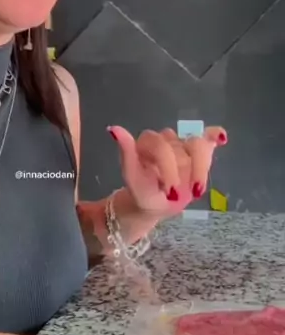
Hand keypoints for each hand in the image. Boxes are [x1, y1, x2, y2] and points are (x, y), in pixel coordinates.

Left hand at [108, 125, 227, 216]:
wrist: (154, 205)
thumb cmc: (142, 192)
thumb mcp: (132, 180)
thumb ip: (126, 155)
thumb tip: (114, 129)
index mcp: (147, 143)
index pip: (162, 147)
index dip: (169, 170)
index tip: (171, 194)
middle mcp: (165, 139)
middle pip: (182, 146)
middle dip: (184, 172)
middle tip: (182, 196)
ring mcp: (182, 144)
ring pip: (198, 145)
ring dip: (201, 166)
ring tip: (197, 189)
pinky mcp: (197, 151)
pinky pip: (208, 138)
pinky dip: (214, 135)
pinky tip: (221, 138)